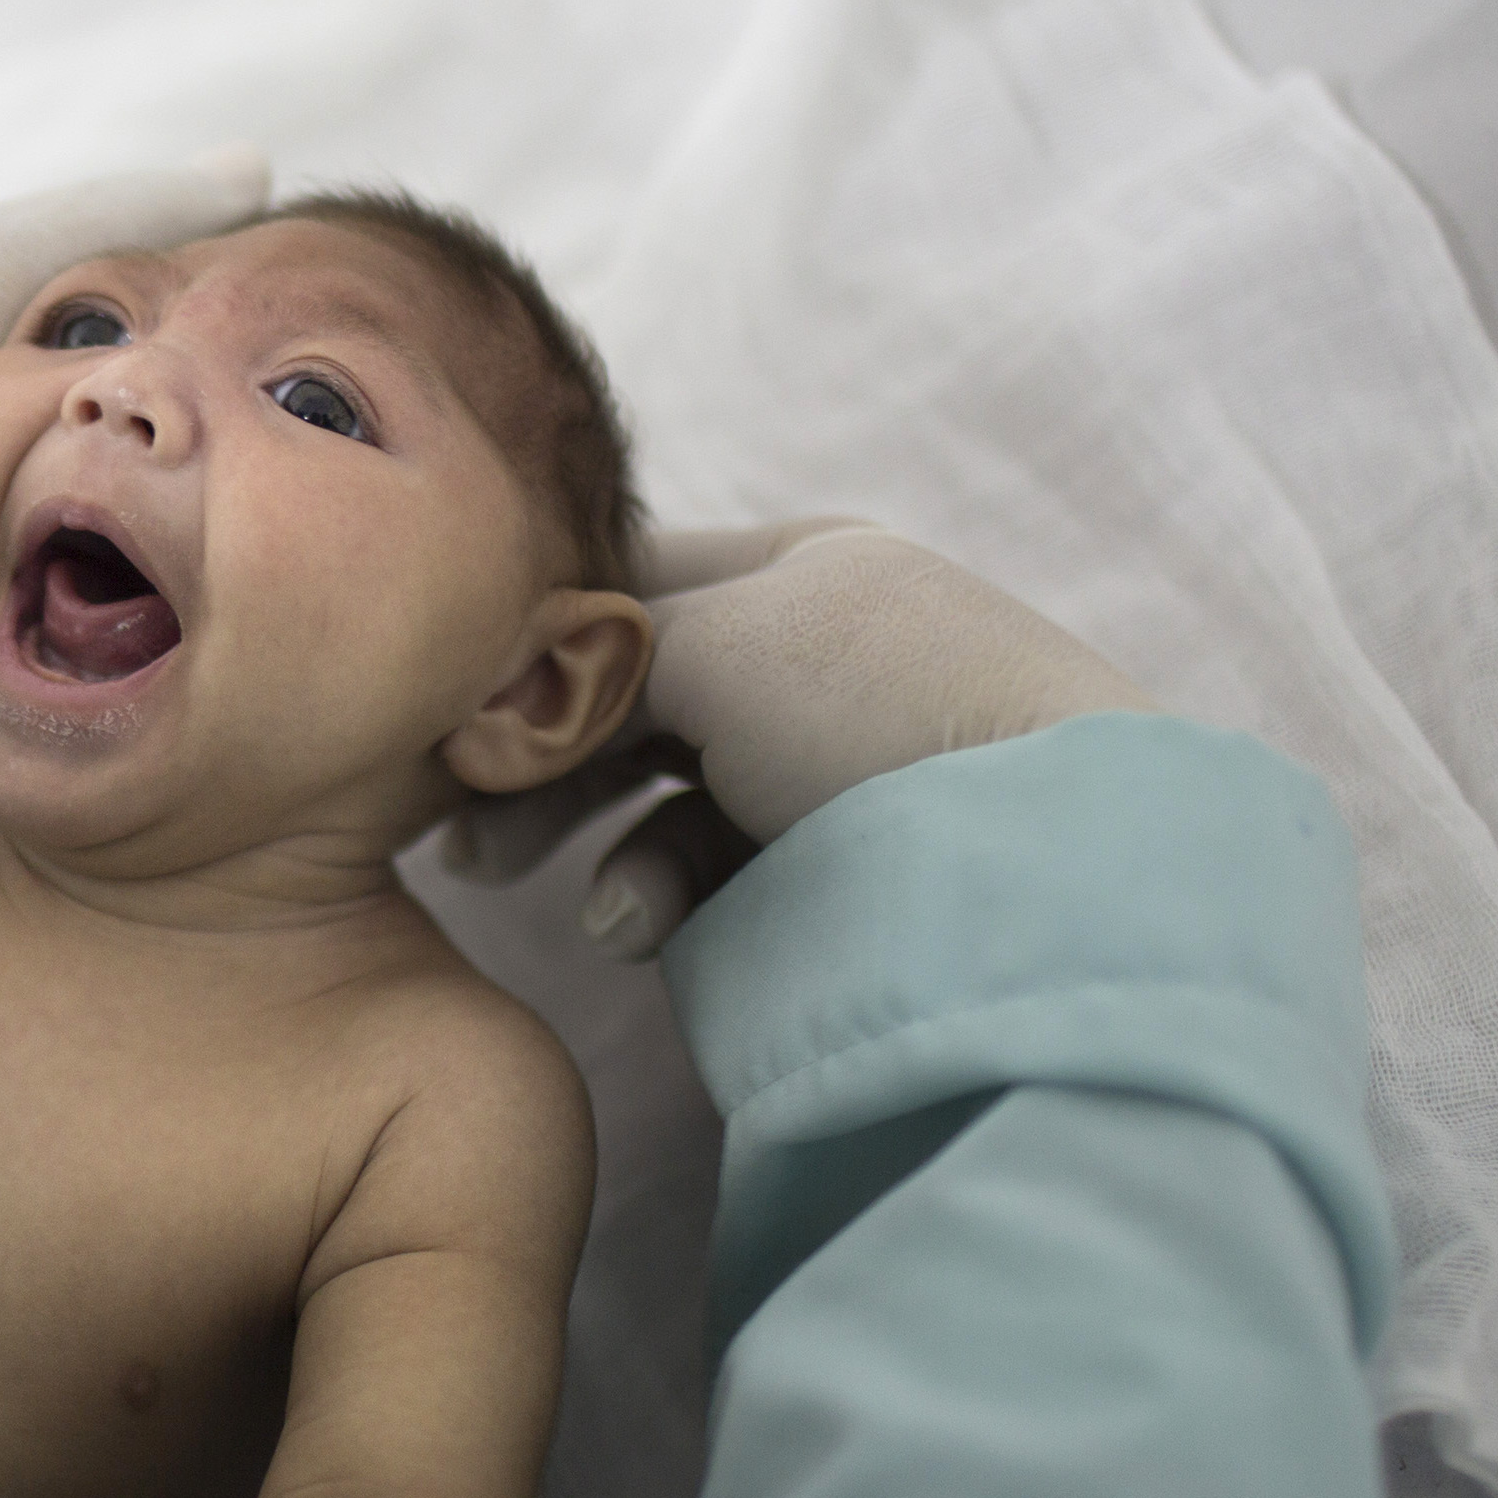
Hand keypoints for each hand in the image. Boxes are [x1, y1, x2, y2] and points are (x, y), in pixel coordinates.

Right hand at [440, 523, 1154, 956]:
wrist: (1052, 859)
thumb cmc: (872, 709)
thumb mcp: (705, 641)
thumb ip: (584, 649)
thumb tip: (499, 686)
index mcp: (799, 563)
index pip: (623, 573)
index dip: (528, 632)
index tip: (445, 701)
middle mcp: (818, 651)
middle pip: (629, 692)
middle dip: (538, 763)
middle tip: (458, 836)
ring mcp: (838, 762)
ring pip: (666, 791)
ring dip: (600, 846)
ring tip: (595, 921)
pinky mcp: (853, 864)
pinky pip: (721, 865)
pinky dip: (668, 893)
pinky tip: (641, 933)